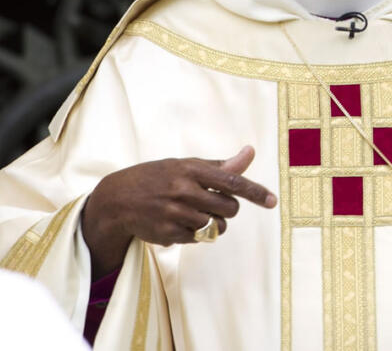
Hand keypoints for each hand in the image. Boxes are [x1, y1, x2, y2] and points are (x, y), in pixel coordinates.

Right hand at [81, 145, 276, 277]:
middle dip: (228, 209)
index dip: (254, 192)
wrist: (118, 198)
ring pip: (216, 226)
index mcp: (191, 170)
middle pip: (229, 208)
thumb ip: (220, 166)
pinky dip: (195, 233)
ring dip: (213, 223)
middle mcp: (184, 191)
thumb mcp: (186, 166)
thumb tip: (250, 153)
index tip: (272, 201)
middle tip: (213, 203)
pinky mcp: (169, 234)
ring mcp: (175, 214)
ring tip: (194, 213)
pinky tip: (178, 222)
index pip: (232, 181)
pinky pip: (199, 239)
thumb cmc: (158, 177)